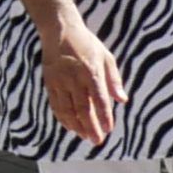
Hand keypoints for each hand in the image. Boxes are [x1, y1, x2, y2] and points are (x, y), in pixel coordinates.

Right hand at [40, 17, 126, 146]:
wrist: (59, 32)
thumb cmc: (87, 44)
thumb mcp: (106, 57)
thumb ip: (113, 80)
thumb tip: (122, 100)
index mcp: (91, 72)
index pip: (99, 99)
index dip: (104, 116)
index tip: (109, 129)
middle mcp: (74, 79)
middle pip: (82, 109)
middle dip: (90, 127)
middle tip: (97, 140)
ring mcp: (59, 82)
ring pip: (67, 110)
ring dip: (76, 126)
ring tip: (85, 137)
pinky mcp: (49, 83)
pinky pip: (56, 105)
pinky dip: (63, 118)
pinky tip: (70, 127)